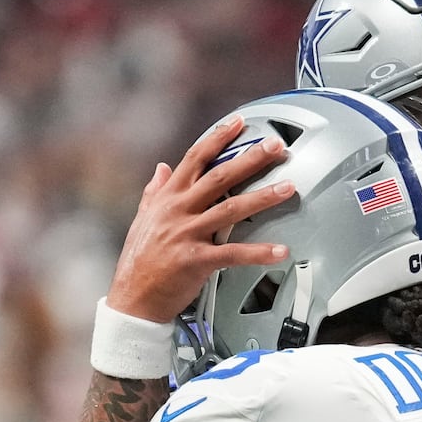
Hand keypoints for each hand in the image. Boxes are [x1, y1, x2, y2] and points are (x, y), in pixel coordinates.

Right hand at [106, 116, 295, 323]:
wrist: (132, 299)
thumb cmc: (140, 261)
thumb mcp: (142, 219)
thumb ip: (154, 192)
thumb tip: (161, 168)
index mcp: (168, 198)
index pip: (195, 158)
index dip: (218, 138)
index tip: (238, 123)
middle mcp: (179, 211)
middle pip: (219, 177)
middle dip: (250, 159)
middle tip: (275, 147)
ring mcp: (188, 234)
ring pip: (231, 209)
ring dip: (263, 197)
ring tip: (288, 188)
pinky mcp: (197, 260)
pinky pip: (234, 254)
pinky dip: (259, 252)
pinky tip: (280, 250)